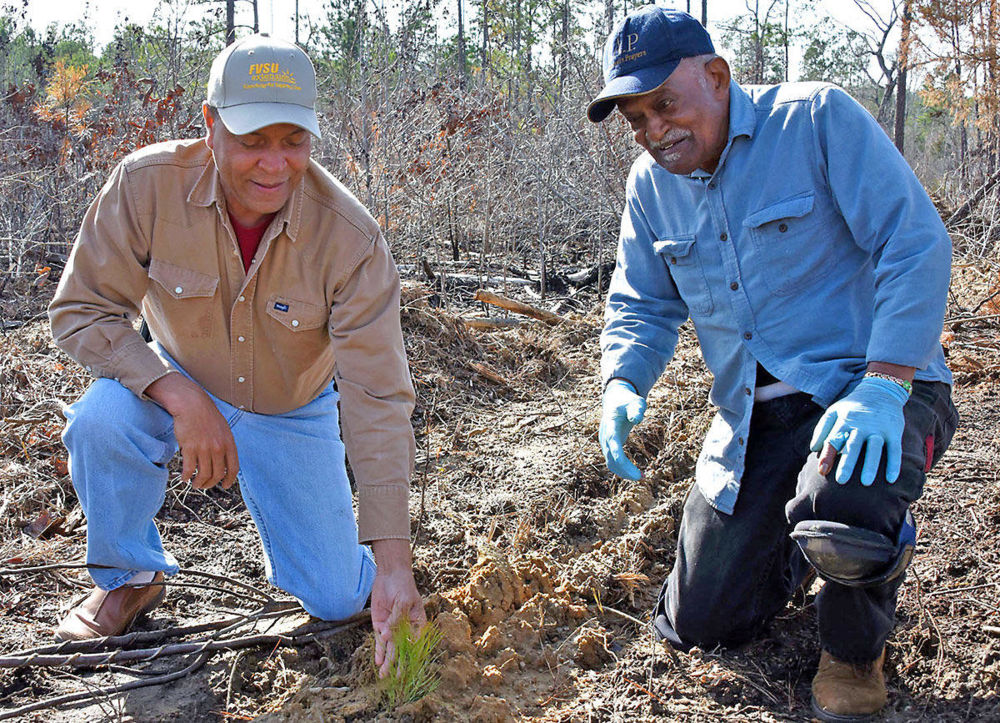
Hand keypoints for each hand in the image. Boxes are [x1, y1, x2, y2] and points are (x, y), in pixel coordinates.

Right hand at [145, 372, 239, 489]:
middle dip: (211, 483)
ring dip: (199, 483)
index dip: (230, 480)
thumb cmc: (207, 416)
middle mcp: (218, 448)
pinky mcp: (190, 448)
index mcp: (229, 443)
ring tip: (195, 484)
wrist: (192, 405)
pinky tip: (184, 478)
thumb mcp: (224, 429)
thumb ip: (225, 445)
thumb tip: (224, 461)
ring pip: (203, 474)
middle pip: (217, 474)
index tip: (225, 485)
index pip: (233, 468)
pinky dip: (186, 476)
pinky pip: (189, 469)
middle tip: (205, 485)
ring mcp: (204, 449)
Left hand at [370, 538, 424, 678]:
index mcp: (418, 623)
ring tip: (384, 674)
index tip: (411, 668)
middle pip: (402, 648)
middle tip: (396, 677)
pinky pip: (379, 640)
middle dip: (398, 663)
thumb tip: (386, 637)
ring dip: (387, 661)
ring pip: (390, 647)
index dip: (414, 656)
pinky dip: (378, 651)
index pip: (416, 643)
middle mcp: (405, 628)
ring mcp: (392, 627)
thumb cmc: (403, 586)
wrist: (390, 574)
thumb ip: (395, 620)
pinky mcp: (381, 624)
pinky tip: (378, 661)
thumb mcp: (403, 601)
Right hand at [599, 378, 646, 480]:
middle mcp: (605, 436)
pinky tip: (636, 473)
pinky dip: (623, 469)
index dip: (617, 454)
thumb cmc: (628, 401)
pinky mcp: (609, 447)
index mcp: (610, 424)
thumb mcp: (635, 402)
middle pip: (611, 457)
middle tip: (642, 477)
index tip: (625, 464)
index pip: (612, 441)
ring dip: (624, 472)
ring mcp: (605, 443)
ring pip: (611, 463)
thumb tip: (637, 420)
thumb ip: (637, 409)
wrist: (615, 400)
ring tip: (642, 477)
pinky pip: (613, 462)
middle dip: (625, 469)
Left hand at [810, 376, 908, 485]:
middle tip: (841, 481)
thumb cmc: (852, 407)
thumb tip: (813, 449)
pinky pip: (895, 450)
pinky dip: (894, 464)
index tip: (821, 471)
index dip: (827, 455)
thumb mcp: (834, 412)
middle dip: (847, 463)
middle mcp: (861, 425)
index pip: (834, 439)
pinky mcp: (894, 432)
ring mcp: (879, 428)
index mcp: (844, 421)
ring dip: (870, 465)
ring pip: (875, 449)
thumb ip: (822, 429)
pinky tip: (891, 479)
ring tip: (865, 483)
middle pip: (853, 445)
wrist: (880, 390)